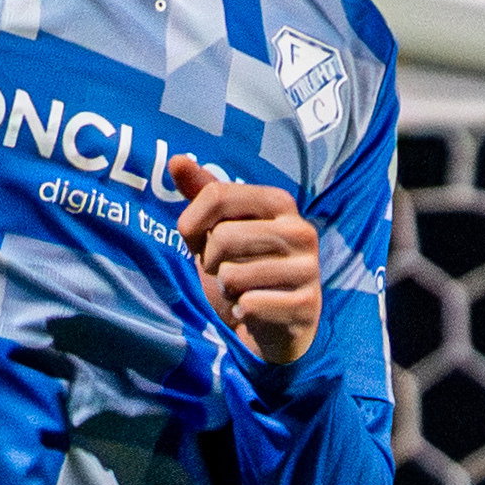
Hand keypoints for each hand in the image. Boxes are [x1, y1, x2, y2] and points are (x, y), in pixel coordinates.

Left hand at [164, 154, 320, 368]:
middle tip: (228, 273)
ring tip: (243, 291)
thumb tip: (176, 159)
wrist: (271, 325)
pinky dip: (242, 312)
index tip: (199, 242)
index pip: (216, 195)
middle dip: (211, 263)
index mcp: (279, 202)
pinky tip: (256, 311)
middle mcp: (299, 230)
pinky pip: (250, 305)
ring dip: (226, 290)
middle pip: (222, 237)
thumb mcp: (219, 229)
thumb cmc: (241, 269)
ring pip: (232, 275)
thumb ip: (203, 194)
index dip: (192, 225)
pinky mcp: (306, 305)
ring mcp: (308, 268)